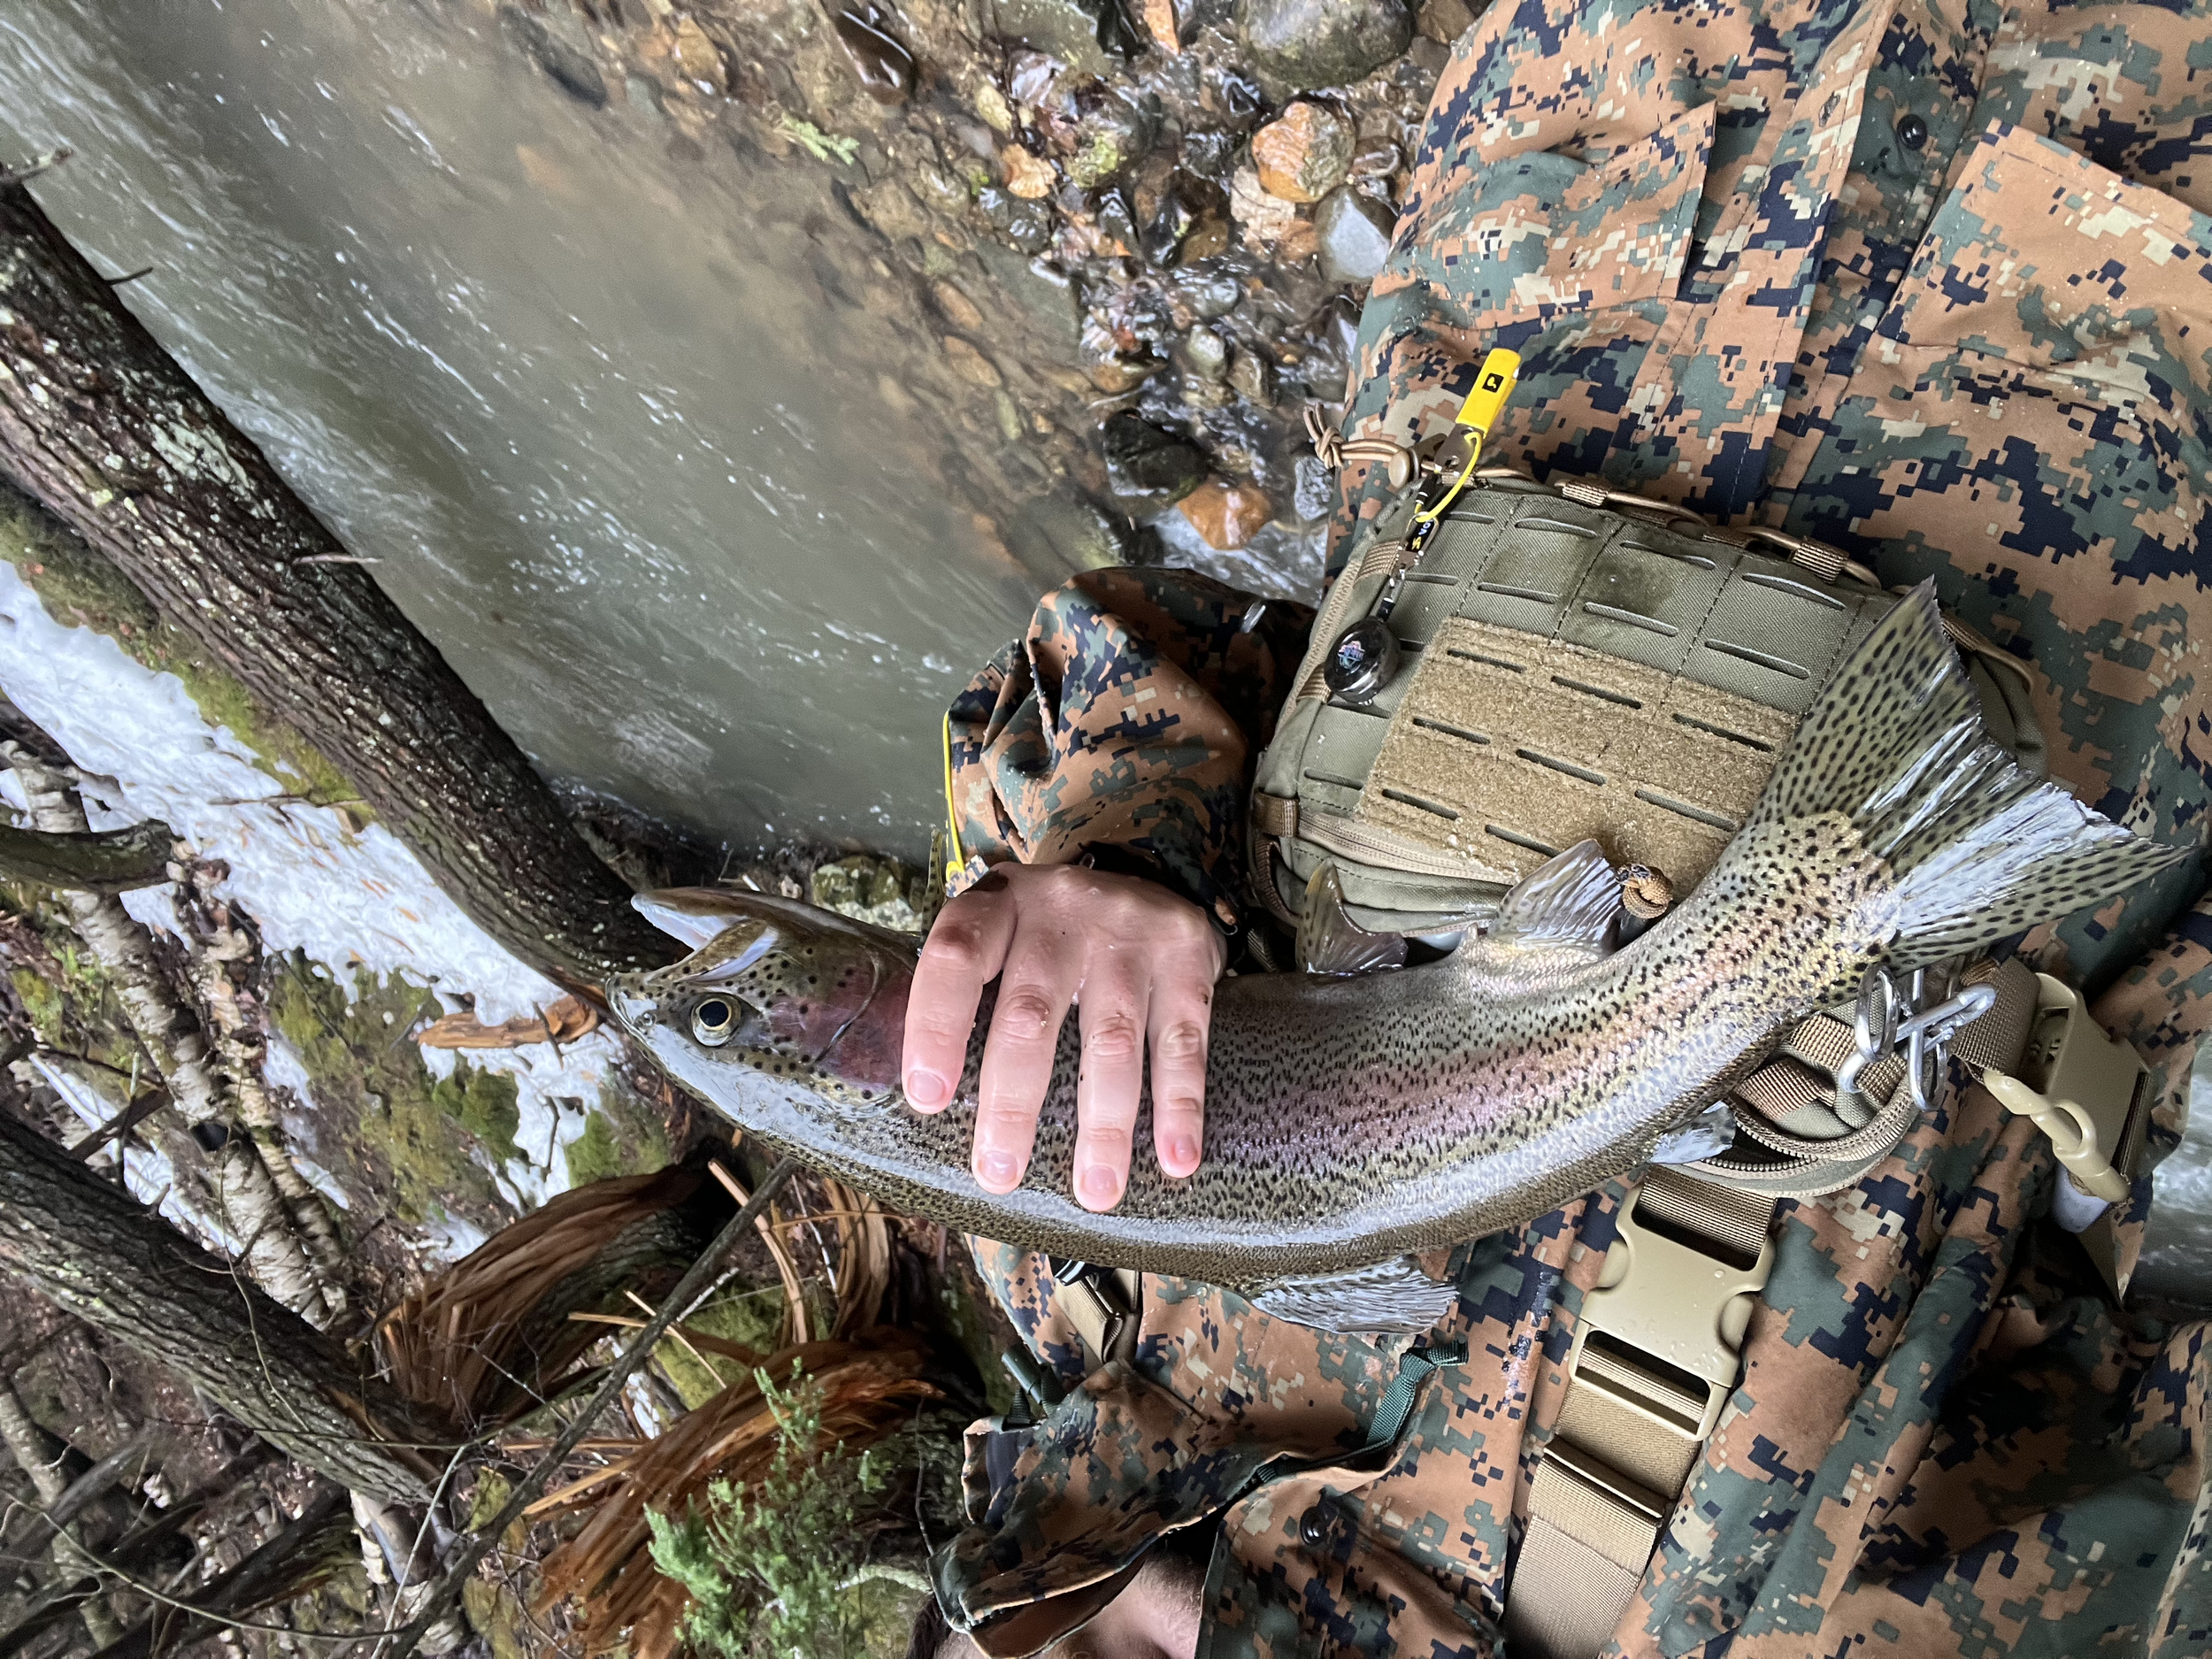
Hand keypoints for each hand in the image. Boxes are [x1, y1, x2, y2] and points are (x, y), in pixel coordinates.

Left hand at [900, 863, 1226, 1210]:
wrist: (1147, 878)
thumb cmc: (1049, 934)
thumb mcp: (1002, 934)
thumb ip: (970, 993)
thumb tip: (934, 1106)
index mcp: (998, 905)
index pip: (954, 958)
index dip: (935, 1027)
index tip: (928, 1100)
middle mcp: (1062, 910)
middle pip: (1030, 1013)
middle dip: (1013, 1103)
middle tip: (1000, 1174)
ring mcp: (1130, 930)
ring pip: (1110, 1040)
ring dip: (1103, 1126)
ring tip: (1095, 1193)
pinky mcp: (1188, 955)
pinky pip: (1182, 1042)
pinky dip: (1179, 1106)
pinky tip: (1175, 1157)